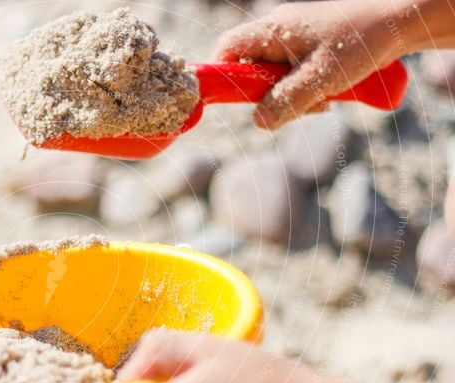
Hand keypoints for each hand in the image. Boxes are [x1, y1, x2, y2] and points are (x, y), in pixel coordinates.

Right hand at [212, 0, 406, 128]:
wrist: (401, 21)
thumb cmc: (361, 43)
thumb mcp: (321, 79)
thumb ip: (286, 102)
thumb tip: (258, 122)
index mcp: (273, 30)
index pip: (227, 48)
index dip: (220, 75)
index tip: (228, 100)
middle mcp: (278, 30)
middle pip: (249, 68)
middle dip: (264, 95)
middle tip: (289, 108)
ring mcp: (294, 38)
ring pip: (272, 76)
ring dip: (289, 97)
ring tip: (319, 101)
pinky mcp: (309, 48)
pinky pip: (292, 75)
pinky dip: (304, 90)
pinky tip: (326, 95)